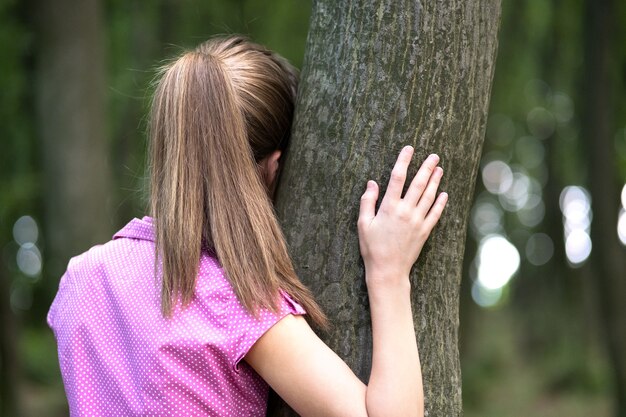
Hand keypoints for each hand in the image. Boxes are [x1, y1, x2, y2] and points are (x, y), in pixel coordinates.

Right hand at [357, 146, 447, 287]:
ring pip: (429, 196)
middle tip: (434, 156)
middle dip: (426, 167)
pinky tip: (444, 194)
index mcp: (389, 207)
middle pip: (418, 183)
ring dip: (435, 181)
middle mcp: (405, 211)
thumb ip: (367, 201)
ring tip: (439, 169)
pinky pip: (435, 213)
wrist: (388, 270)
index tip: (409, 149)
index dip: (404, 161)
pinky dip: (440, 203)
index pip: (397, 177)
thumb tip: (372, 183)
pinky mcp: (424, 231)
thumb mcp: (363, 224)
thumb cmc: (372, 248)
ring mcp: (417, 221)